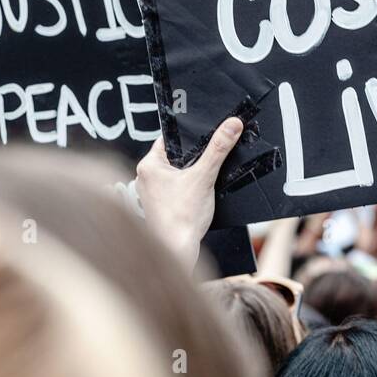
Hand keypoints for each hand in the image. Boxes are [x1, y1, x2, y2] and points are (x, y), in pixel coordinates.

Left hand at [135, 117, 243, 267]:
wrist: (178, 250)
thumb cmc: (181, 218)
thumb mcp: (204, 177)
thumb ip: (218, 149)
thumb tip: (231, 125)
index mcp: (148, 165)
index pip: (169, 138)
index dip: (190, 135)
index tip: (206, 134)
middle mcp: (146, 178)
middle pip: (175, 155)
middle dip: (194, 156)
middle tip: (208, 159)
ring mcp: (152, 193)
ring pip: (177, 172)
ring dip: (192, 173)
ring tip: (203, 179)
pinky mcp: (160, 205)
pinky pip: (177, 188)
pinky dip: (189, 188)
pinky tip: (199, 194)